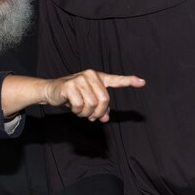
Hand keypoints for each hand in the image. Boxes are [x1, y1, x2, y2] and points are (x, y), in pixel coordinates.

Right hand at [0, 72, 144, 118]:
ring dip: (86, 113)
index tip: (142, 82)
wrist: (52, 91)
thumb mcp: (88, 101)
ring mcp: (80, 79)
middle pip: (104, 100)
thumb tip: (105, 119)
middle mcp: (91, 75)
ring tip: (80, 110)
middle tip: (91, 116)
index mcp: (98, 78)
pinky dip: (77, 111)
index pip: (116, 80)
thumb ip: (99, 109)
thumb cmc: (73, 95)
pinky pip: (79, 105)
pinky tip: (72, 107)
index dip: (129, 81)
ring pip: (92, 104)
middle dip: (98, 112)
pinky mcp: (70, 85)